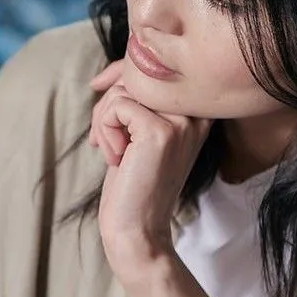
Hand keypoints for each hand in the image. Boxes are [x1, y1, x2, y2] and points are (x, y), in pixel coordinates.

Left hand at [86, 62, 212, 279]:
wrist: (137, 230)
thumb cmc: (133, 184)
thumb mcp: (137, 135)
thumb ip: (136, 101)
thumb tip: (108, 73)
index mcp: (198, 112)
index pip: (156, 67)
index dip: (121, 73)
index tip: (98, 87)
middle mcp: (197, 113)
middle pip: (138, 75)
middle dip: (108, 103)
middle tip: (104, 139)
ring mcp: (182, 121)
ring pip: (124, 89)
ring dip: (104, 120)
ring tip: (112, 152)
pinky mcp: (160, 131)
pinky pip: (117, 106)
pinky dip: (104, 129)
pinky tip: (115, 158)